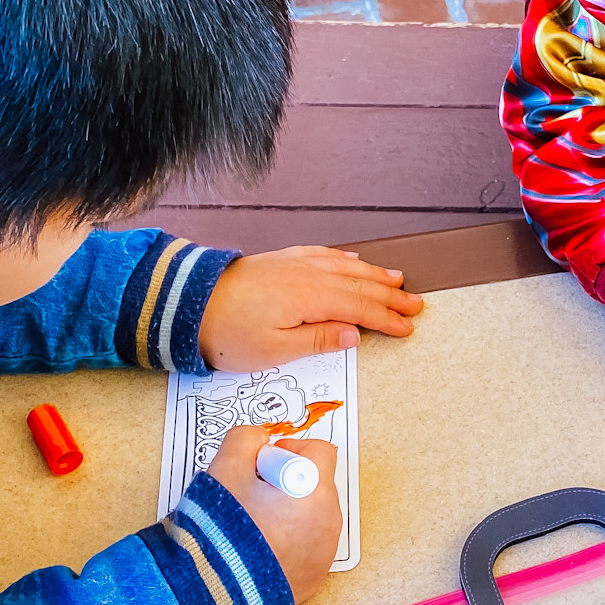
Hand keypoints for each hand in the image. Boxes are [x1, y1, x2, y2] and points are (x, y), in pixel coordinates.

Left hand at [200, 245, 423, 370]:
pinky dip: (342, 257)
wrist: (189, 302)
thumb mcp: (274, 350)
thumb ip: (319, 339)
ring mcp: (294, 264)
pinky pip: (321, 254)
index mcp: (311, 298)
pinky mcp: (280, 261)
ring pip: (345, 267)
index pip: (360, 309)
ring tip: (397, 278)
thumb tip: (355, 333)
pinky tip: (351, 259)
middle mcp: (308, 276)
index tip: (408, 327)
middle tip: (416, 303)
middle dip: (391, 295)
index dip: (387, 319)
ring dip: (373, 273)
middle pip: (359, 285)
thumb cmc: (227, 332)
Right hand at [204, 425, 340, 604]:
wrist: (215, 592)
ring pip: (312, 515)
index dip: (289, 450)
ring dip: (288, 512)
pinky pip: (307, 546)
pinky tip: (258, 548)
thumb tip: (258, 439)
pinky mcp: (314, 578)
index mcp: (315, 492)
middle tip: (252, 496)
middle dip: (286, 481)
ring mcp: (324, 554)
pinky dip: (288, 541)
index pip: (319, 451)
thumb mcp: (226, 468)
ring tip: (252, 524)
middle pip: (316, 483)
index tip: (263, 465)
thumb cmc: (223, 530)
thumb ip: (245, 439)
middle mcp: (329, 523)